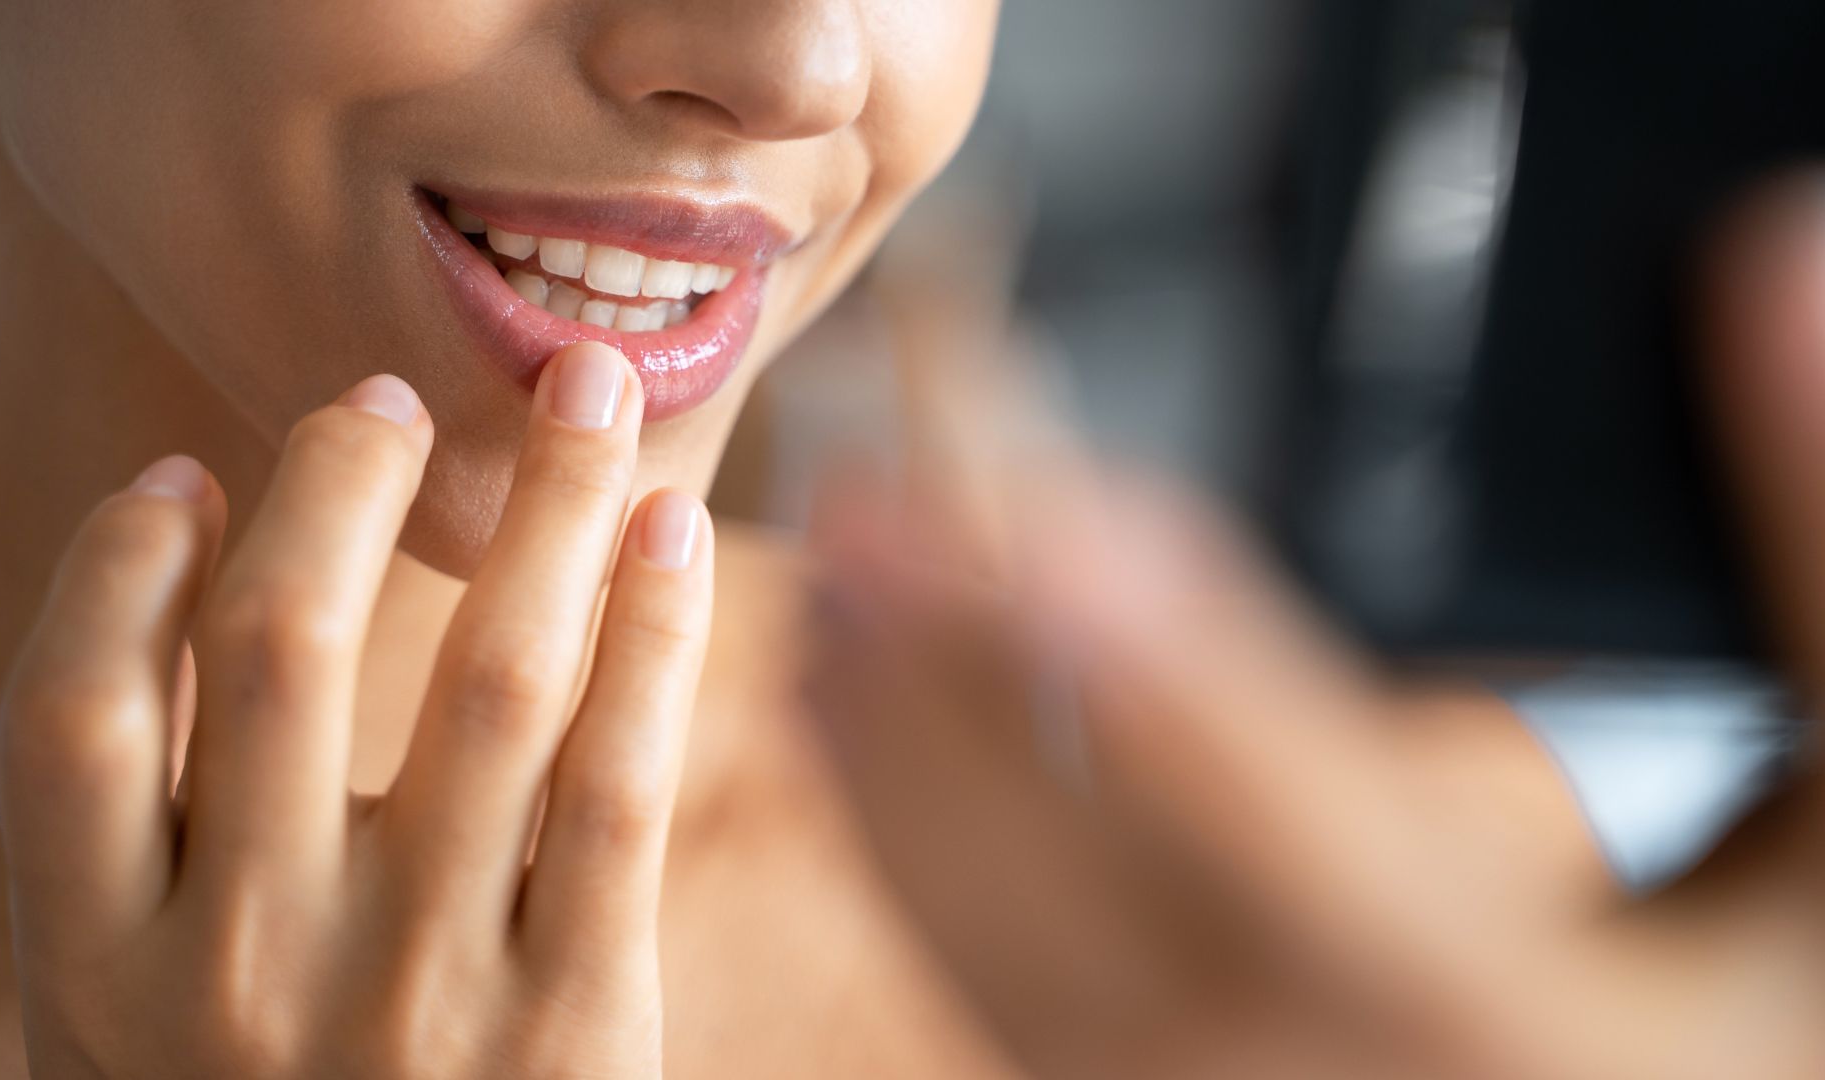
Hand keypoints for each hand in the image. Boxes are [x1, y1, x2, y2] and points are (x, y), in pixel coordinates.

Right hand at [0, 342, 712, 1078]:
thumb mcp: (154, 1047)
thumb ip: (162, 868)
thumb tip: (211, 595)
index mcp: (101, 976)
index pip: (70, 714)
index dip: (115, 567)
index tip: (183, 475)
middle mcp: (244, 970)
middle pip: (283, 647)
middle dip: (341, 480)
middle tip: (393, 391)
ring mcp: (418, 994)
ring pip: (490, 677)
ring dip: (545, 505)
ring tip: (584, 391)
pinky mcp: (576, 1021)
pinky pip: (620, 779)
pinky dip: (652, 630)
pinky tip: (668, 532)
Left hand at [806, 182, 1824, 1078]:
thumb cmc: (1739, 1036)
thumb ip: (1790, 546)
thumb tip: (1766, 284)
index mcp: (1470, 994)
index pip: (1275, 792)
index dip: (1154, 644)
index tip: (1049, 515)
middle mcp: (1295, 1067)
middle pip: (1072, 844)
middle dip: (953, 656)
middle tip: (863, 489)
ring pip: (985, 918)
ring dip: (888, 732)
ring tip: (833, 572)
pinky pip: (974, 977)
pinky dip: (895, 836)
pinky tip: (853, 723)